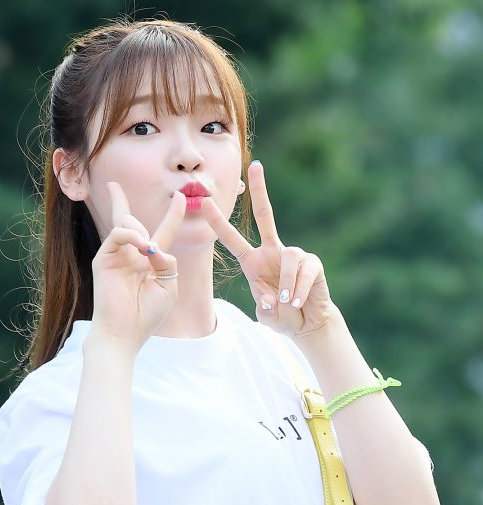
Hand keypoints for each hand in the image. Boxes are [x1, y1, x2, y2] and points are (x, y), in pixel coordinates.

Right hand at [90, 182, 186, 348]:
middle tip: (120, 191)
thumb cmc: (147, 315)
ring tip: (148, 250)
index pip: (163, 232)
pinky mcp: (104, 259)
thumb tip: (153, 245)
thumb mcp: (168, 286)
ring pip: (126, 224)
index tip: (180, 197)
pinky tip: (142, 246)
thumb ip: (167, 262)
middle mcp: (133, 256)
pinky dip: (131, 235)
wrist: (125, 332)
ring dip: (141, 231)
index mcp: (151, 263)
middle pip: (130, 220)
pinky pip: (118, 235)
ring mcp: (117, 256)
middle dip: (122, 202)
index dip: (173, 215)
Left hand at [201, 161, 333, 338]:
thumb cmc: (281, 317)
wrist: (306, 324)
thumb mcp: (266, 315)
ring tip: (286, 303)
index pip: (233, 239)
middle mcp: (272, 252)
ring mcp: (293, 255)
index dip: (219, 222)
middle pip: (266, 216)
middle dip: (260, 191)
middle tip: (255, 166)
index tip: (204, 202)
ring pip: (289, 257)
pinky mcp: (312, 263)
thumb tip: (271, 299)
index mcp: (253, 262)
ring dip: (286, 284)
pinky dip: (299, 290)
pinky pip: (304, 271)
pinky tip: (297, 301)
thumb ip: (264, 308)